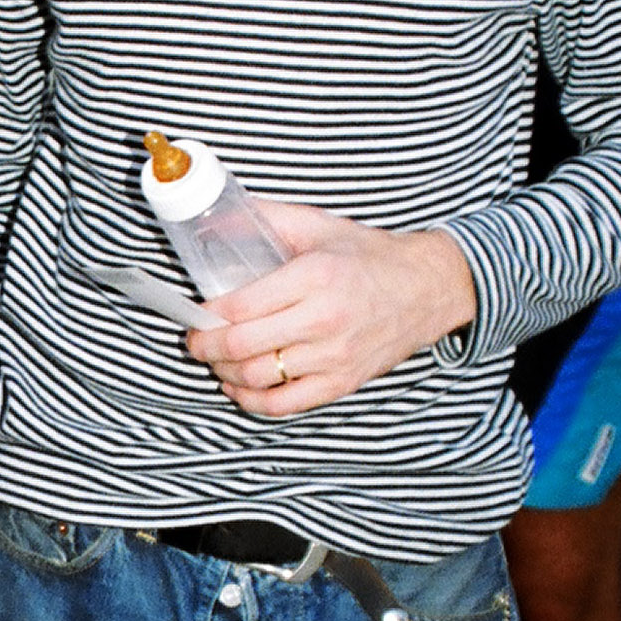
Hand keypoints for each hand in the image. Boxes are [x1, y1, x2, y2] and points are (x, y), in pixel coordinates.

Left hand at [184, 201, 476, 415]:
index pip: (239, 306)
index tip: (193, 313)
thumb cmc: (369, 256)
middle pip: (240, 345)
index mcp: (314, 277)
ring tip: (215, 359)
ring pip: (256, 377)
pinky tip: (239, 386)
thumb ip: (267, 218)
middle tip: (194, 339)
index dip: (204, 314)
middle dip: (203, 345)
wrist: (428, 288)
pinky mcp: (342, 383)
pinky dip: (251, 400)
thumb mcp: (319, 226)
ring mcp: (334, 356)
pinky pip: (284, 404)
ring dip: (222, 371)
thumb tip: (216, 217)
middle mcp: (323, 319)